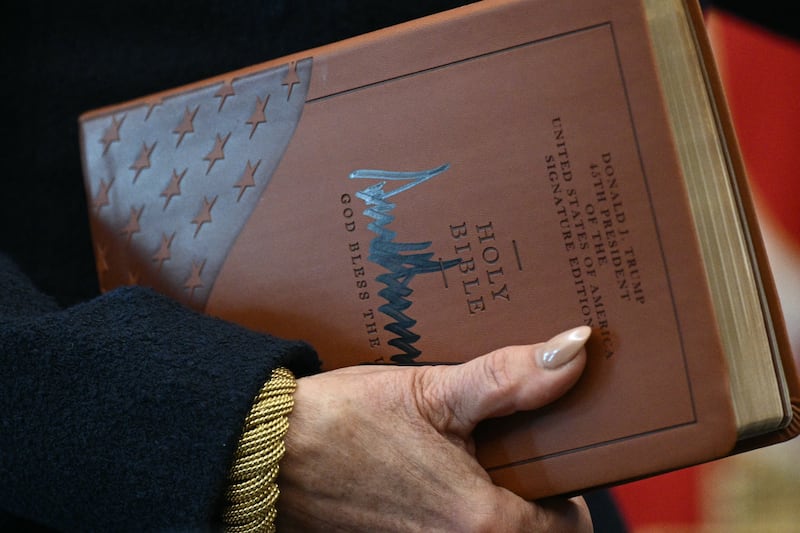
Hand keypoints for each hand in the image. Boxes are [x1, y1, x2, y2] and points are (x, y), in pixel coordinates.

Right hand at [276, 326, 592, 531]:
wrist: (267, 450)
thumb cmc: (345, 423)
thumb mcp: (434, 390)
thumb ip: (509, 377)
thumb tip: (572, 351)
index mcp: (479, 520)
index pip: (566, 526)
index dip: (568, 489)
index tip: (554, 452)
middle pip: (528, 530)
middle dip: (532, 492)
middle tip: (516, 442)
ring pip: (488, 529)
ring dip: (493, 493)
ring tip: (474, 442)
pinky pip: (446, 526)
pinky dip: (455, 499)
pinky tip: (434, 457)